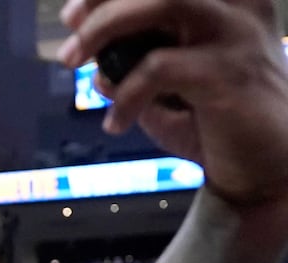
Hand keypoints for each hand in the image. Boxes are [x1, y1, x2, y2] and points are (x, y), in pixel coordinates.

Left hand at [59, 0, 287, 211]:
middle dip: (103, 2)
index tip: (74, 16)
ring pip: (164, 2)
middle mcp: (237, 7)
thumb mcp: (168, 99)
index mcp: (226, 3)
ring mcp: (236, 36)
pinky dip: (126, 94)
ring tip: (74, 61)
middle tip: (70, 37)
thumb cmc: (221, 127)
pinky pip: (159, 67)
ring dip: (106, 27)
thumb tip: (97, 72)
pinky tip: (116, 123)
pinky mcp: (229, 73)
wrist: (269, 169)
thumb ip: (135, 76)